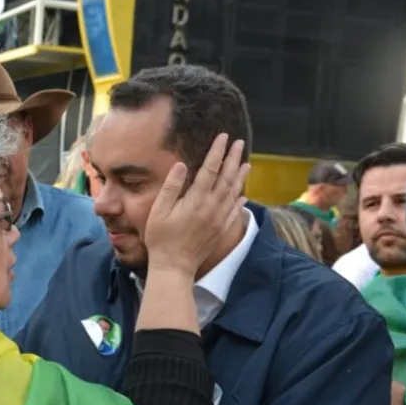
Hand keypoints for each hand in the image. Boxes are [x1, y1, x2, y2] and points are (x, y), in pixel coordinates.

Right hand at [144, 133, 248, 276]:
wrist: (174, 266)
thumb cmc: (161, 238)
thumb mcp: (159, 210)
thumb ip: (171, 186)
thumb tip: (182, 165)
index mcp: (196, 200)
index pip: (210, 169)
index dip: (217, 152)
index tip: (222, 137)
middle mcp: (212, 208)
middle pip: (226, 178)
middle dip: (232, 159)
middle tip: (239, 143)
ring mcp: (219, 220)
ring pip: (233, 193)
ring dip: (240, 177)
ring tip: (246, 163)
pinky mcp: (221, 230)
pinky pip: (235, 212)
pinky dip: (240, 200)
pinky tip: (243, 194)